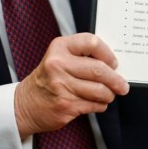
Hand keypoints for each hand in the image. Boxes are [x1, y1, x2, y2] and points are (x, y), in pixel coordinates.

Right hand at [13, 33, 128, 138]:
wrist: (25, 104)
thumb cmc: (48, 79)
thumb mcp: (59, 58)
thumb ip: (82, 56)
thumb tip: (113, 64)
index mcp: (60, 48)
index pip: (92, 42)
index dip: (107, 53)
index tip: (114, 63)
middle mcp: (58, 65)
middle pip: (99, 69)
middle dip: (116, 80)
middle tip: (122, 85)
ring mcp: (61, 86)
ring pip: (100, 90)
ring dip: (109, 94)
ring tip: (109, 94)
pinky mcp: (65, 105)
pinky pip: (94, 105)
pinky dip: (100, 105)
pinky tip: (96, 103)